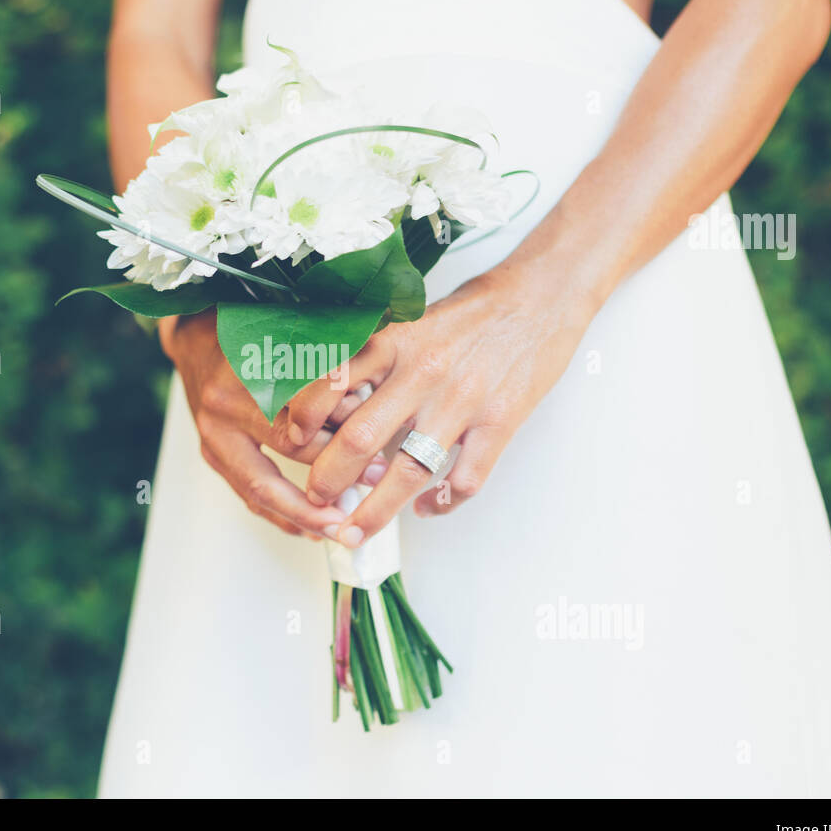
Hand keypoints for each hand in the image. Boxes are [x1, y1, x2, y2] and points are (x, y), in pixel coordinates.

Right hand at [162, 309, 360, 538]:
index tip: (377, 463)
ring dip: (302, 514)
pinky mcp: (209, 453)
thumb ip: (326, 374)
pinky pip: (245, 494)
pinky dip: (278, 515)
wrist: (195, 338)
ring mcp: (212, 433)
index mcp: (249, 369)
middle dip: (330, 481)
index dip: (343, 441)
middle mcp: (225, 405)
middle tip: (364, 500)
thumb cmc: (250, 335)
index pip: (304, 411)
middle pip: (286, 452)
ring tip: (335, 528)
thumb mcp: (290, 338)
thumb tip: (369, 412)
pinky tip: (306, 530)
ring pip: (260, 488)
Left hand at [286, 245, 601, 546]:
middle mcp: (422, 372)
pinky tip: (426, 508)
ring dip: (375, 511)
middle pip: (360, 439)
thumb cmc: (470, 313)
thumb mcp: (411, 322)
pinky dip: (441, 503)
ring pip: (407, 470)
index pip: (332, 386)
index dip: (303, 421)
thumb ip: (373, 359)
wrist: (541, 297)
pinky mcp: (500, 422)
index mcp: (394, 342)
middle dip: (328, 480)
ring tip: (355, 533)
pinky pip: (464, 479)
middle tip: (315, 501)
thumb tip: (330, 403)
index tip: (289, 445)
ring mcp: (462, 400)